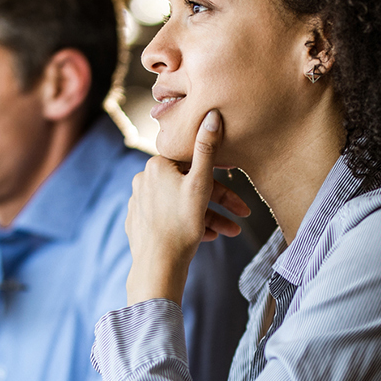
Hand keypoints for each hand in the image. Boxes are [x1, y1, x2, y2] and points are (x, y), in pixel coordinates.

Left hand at [126, 110, 250, 303]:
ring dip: (208, 217)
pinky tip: (207, 236)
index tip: (238, 195)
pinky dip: (190, 224)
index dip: (220, 179)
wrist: (158, 266)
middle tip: (241, 216)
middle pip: (190, 186)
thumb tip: (212, 114)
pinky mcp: (139, 223)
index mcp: (155, 166)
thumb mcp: (201, 184)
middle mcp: (143, 180)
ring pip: (182, 204)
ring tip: (229, 232)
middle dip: (219, 203)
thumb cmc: (181, 225)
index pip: (194, 165)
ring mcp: (139, 203)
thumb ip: (207, 149)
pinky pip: (170, 218)